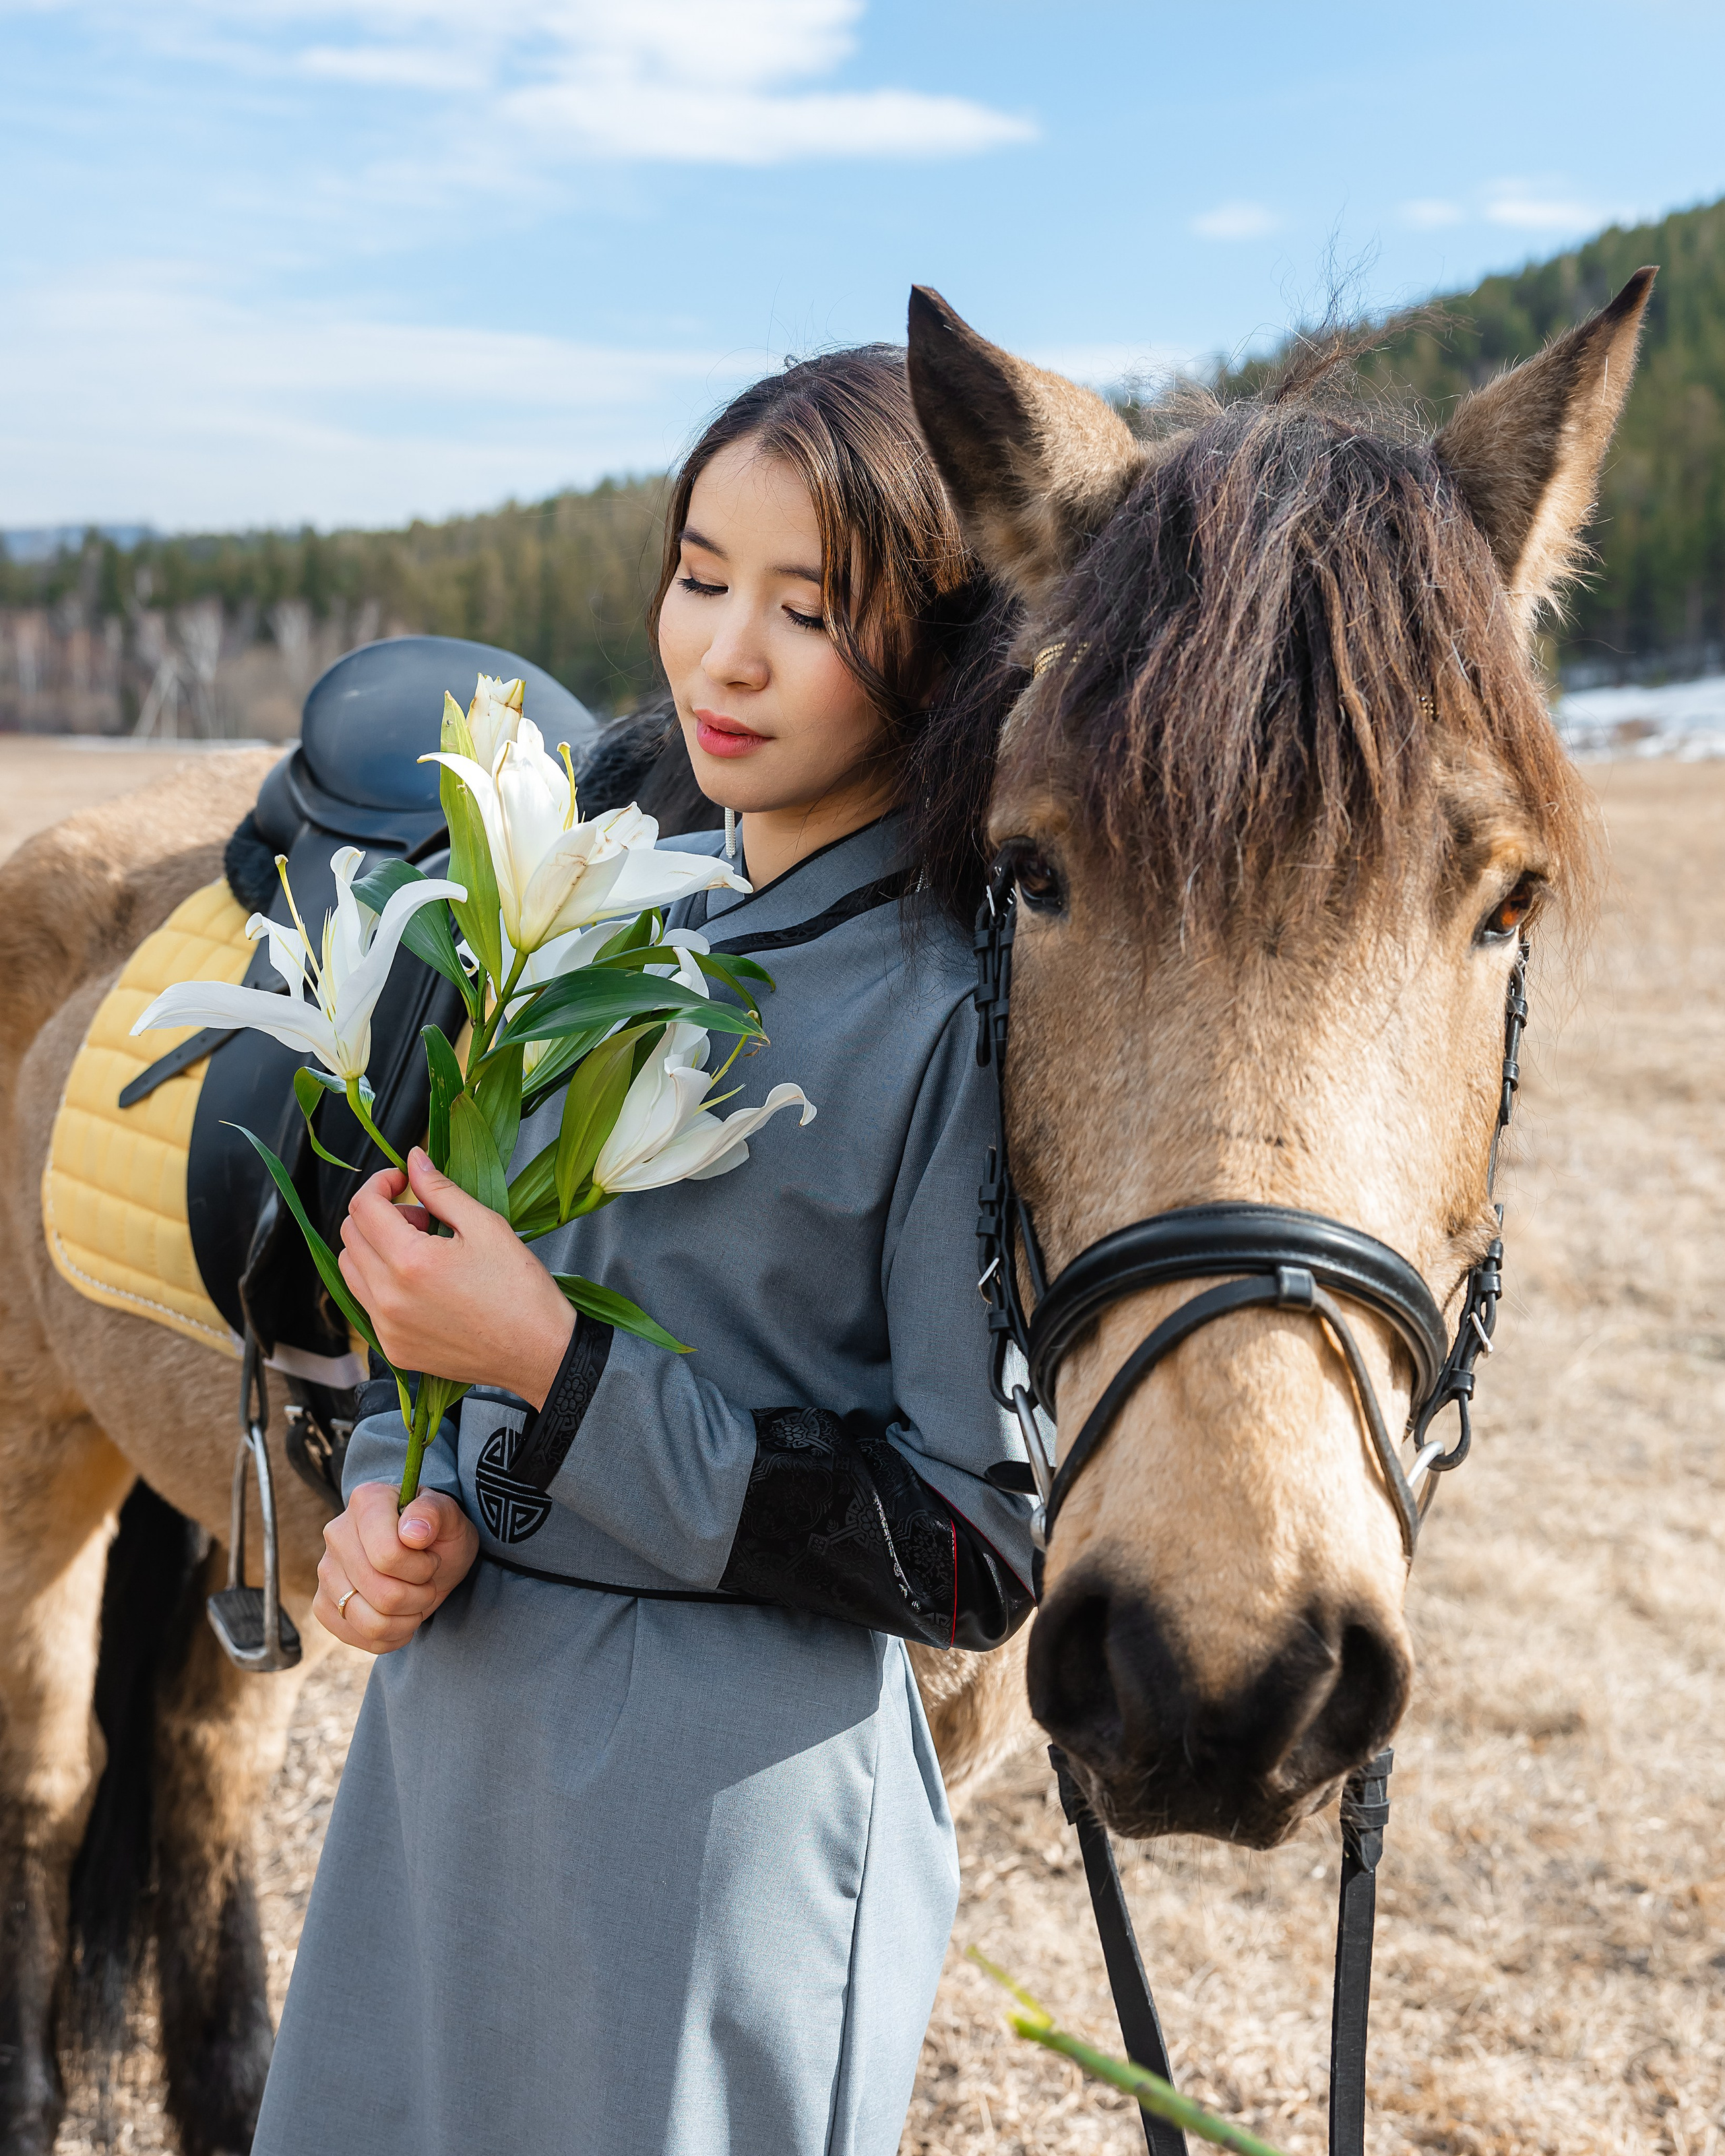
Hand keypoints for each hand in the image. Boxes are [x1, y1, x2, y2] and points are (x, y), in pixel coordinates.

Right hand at [316, 1482, 478, 1652]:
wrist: (426, 1555)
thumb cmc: (439, 1533)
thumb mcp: (451, 1517)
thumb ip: (435, 1513)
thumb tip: (413, 1533)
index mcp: (366, 1502)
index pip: (388, 1556)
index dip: (422, 1568)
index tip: (431, 1557)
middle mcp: (337, 1533)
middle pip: (383, 1594)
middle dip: (419, 1596)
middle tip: (427, 1581)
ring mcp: (326, 1571)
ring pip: (370, 1622)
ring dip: (407, 1619)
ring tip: (415, 1599)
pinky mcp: (323, 1604)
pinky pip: (357, 1638)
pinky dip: (389, 1636)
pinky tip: (399, 1617)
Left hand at [338, 1148, 574, 1406]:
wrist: (539, 1354)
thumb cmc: (521, 1293)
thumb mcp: (486, 1226)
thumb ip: (441, 1189)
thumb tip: (414, 1160)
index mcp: (412, 1262)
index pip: (364, 1206)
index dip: (380, 1182)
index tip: (402, 1179)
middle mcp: (389, 1298)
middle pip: (350, 1236)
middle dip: (379, 1213)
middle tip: (421, 1216)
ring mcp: (387, 1328)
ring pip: (350, 1270)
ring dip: (374, 1248)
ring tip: (419, 1249)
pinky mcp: (394, 1348)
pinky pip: (366, 1304)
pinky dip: (381, 1283)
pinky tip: (421, 1282)